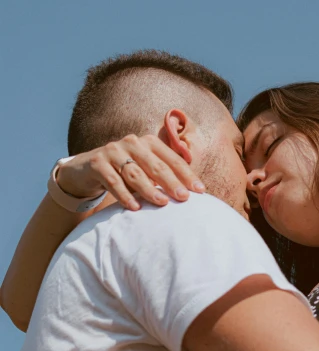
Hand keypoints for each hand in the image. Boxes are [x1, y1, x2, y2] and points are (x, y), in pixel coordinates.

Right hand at [57, 134, 205, 210]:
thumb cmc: (123, 171)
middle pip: (156, 165)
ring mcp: (113, 151)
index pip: (172, 159)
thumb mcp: (144, 169)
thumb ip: (163, 175)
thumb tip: (191, 192)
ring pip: (135, 173)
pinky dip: (124, 195)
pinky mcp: (97, 162)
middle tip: (184, 198)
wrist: (86, 169)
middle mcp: (132, 143)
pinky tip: (135, 208)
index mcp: (148, 142)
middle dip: (172, 182)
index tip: (200, 191)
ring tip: (162, 203)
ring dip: (149, 189)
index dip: (186, 175)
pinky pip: (113, 180)